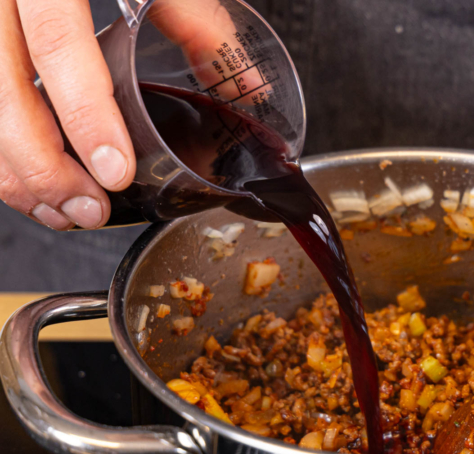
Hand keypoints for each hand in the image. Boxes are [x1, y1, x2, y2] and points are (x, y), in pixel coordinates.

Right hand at [0, 0, 240, 229]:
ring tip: (66, 212)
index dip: (84, 114)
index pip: (56, 42)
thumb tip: (250, 86)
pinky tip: (33, 188)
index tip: (116, 171)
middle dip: (43, 168)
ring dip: (15, 175)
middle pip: (0, 90)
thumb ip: (195, 21)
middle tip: (90, 210)